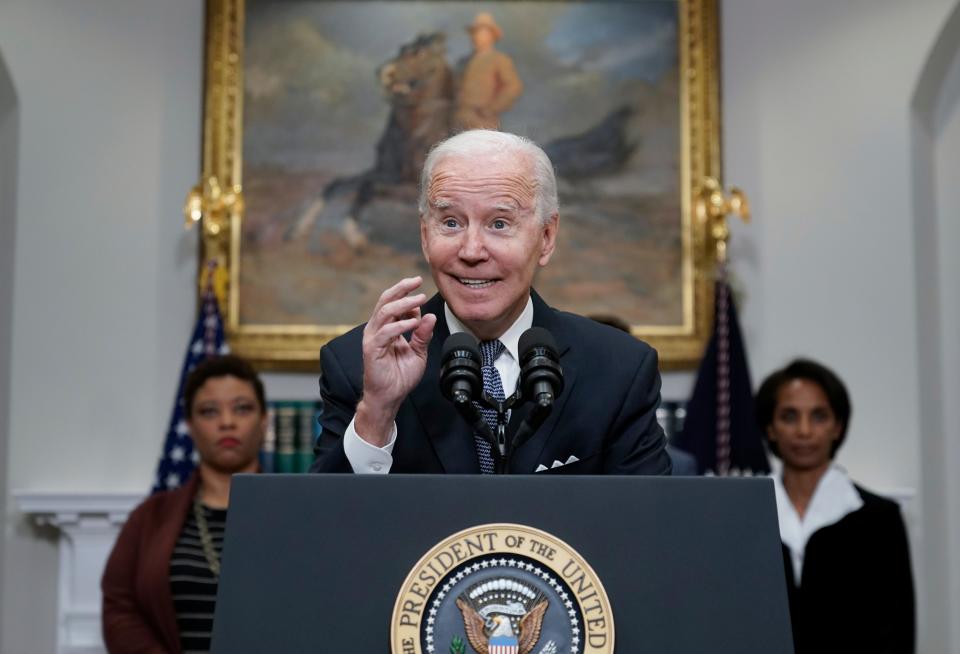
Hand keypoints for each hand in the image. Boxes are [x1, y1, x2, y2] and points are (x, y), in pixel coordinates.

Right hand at [355, 277, 436, 445]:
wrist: (389, 397)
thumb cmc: (400, 376)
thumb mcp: (418, 353)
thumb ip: (423, 335)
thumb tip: (430, 316)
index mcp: (387, 327)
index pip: (394, 303)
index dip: (408, 295)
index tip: (422, 291)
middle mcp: (377, 329)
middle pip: (386, 300)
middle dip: (402, 288)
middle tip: (417, 280)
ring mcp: (373, 338)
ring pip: (385, 311)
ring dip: (404, 303)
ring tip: (419, 299)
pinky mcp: (372, 349)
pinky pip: (386, 332)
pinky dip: (401, 325)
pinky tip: (414, 322)